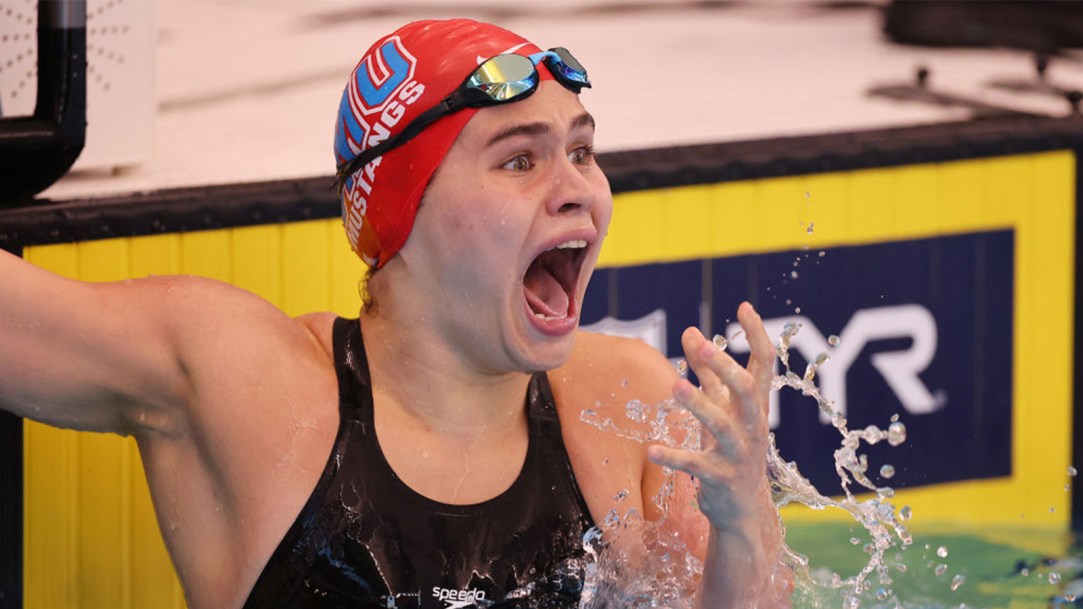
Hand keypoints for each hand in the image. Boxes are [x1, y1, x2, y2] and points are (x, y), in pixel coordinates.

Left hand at [646, 301, 775, 531]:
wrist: (743, 508)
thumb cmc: (730, 448)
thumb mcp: (721, 407)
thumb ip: (706, 371)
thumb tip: (690, 331)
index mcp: (755, 405)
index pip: (765, 363)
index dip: (757, 335)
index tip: (744, 306)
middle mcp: (753, 426)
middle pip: (748, 391)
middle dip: (727, 368)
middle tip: (704, 345)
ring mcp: (739, 453)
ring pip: (723, 426)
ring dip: (699, 405)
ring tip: (674, 387)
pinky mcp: (720, 479)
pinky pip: (696, 466)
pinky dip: (674, 457)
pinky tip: (651, 450)